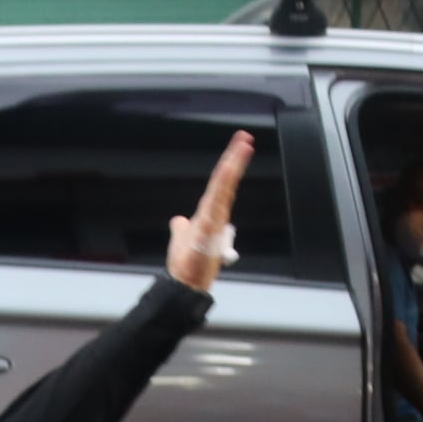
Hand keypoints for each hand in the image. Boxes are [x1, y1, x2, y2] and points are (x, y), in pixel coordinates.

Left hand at [164, 130, 255, 292]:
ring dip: (232, 169)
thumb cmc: (188, 263)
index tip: (239, 144)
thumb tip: (178, 220)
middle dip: (234, 159)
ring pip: (222, 189)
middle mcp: (214, 214)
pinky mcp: (208, 230)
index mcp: (209, 212)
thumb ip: (181, 227)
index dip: (229, 163)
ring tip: (241, 150)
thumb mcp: (181, 237)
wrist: (185, 282)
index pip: (220, 182)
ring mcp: (213, 221)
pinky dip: (221, 192)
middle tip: (245, 139)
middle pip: (225, 182)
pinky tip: (227, 175)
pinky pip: (214, 205)